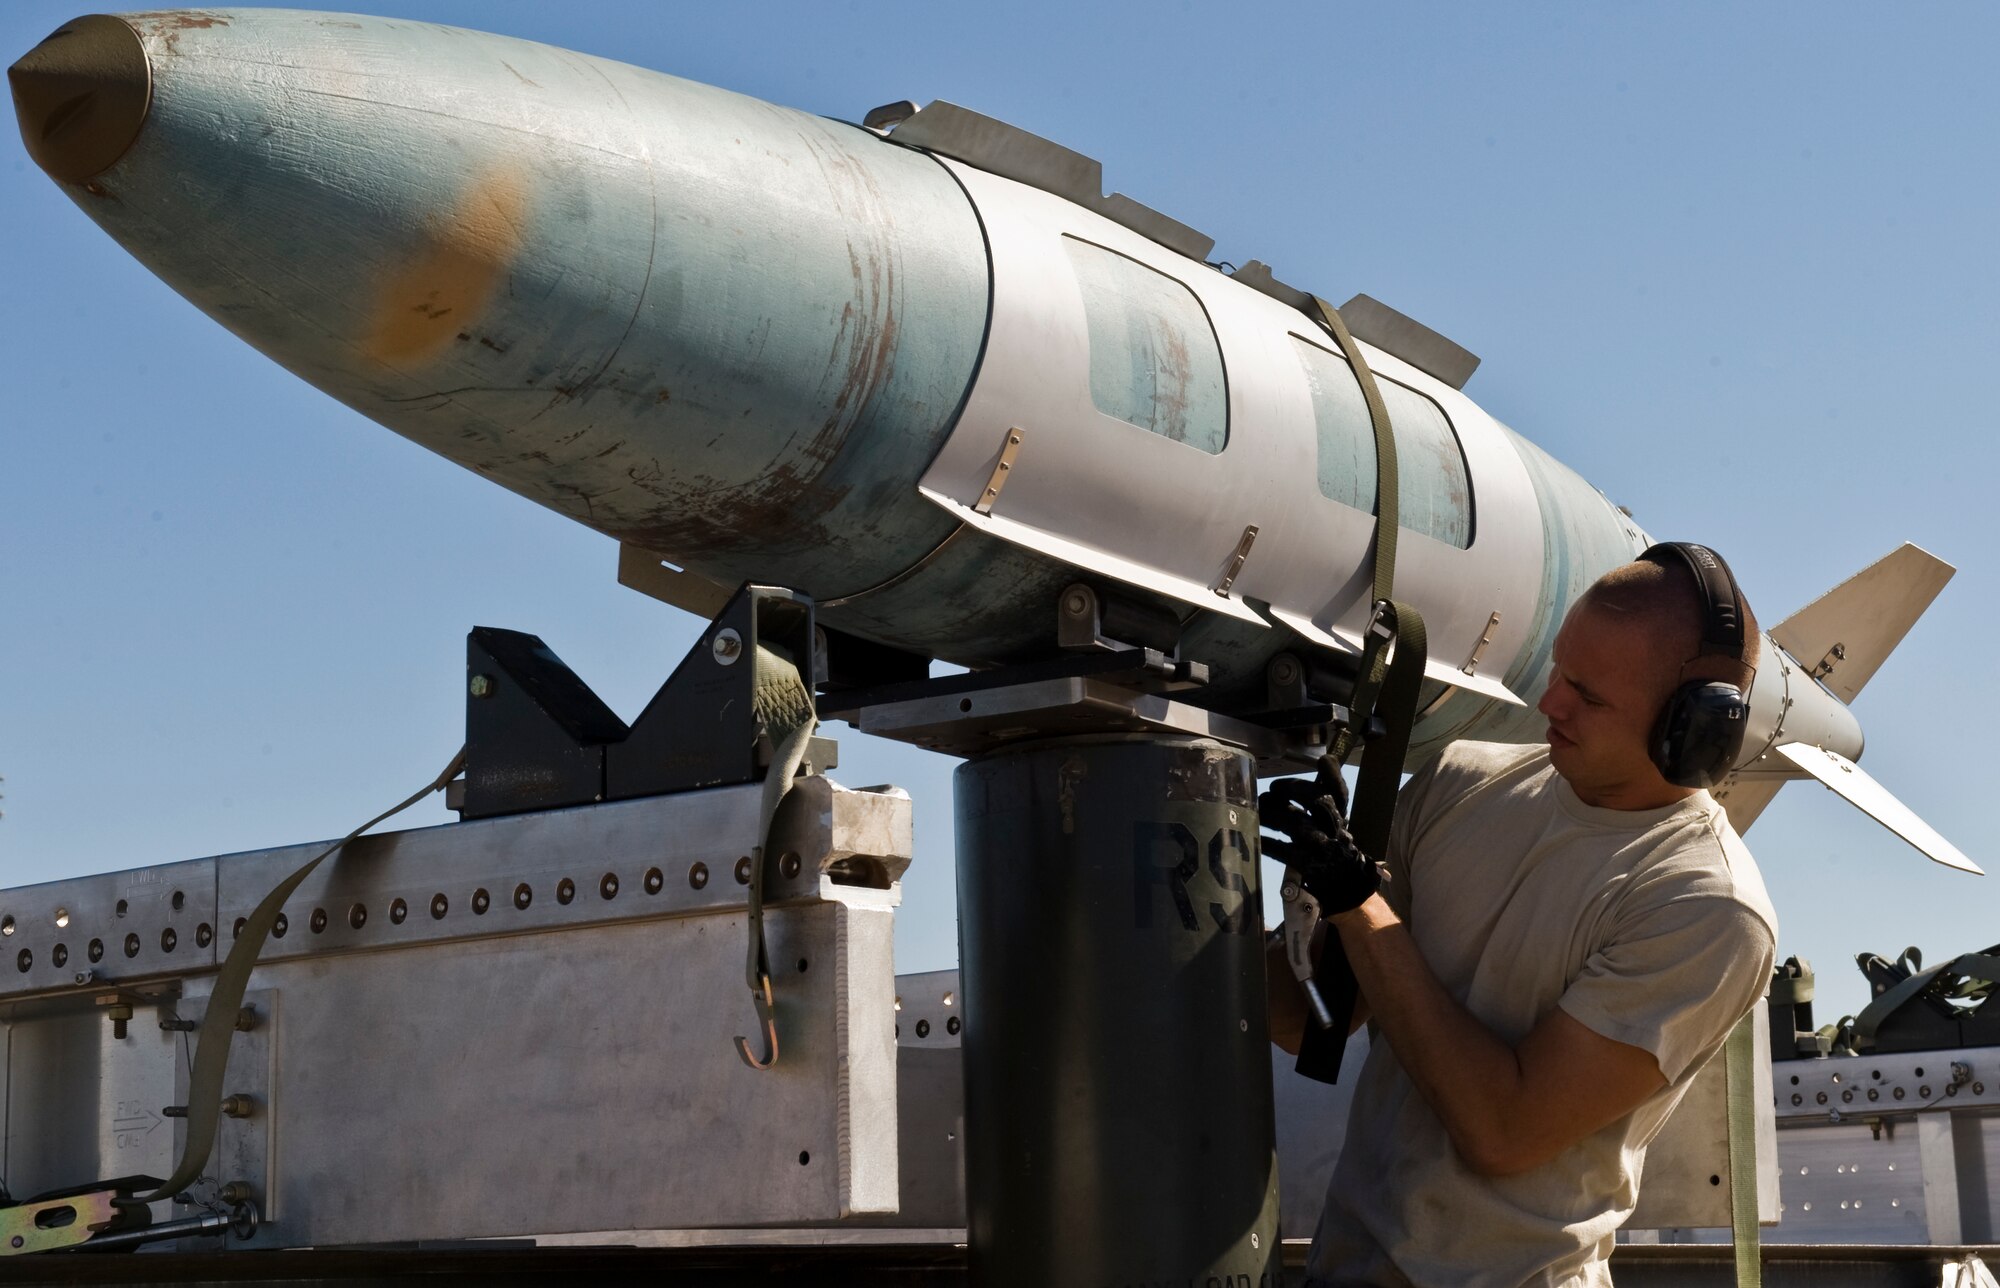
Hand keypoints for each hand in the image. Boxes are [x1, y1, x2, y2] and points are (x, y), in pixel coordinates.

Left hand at [1259, 766, 1382, 914]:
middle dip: (1294, 789)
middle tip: (1273, 789)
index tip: (1322, 760)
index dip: (1333, 775)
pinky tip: (1256, 835)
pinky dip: (1268, 842)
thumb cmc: (1334, 843)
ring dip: (1273, 814)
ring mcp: (1322, 848)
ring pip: (1297, 824)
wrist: (1346, 884)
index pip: (1340, 792)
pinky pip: (1285, 851)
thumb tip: (1326, 758)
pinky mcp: (1309, 867)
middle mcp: (1335, 829)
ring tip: (1259, 808)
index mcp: (1341, 816)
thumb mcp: (1335, 817)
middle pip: (1319, 801)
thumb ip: (1327, 790)